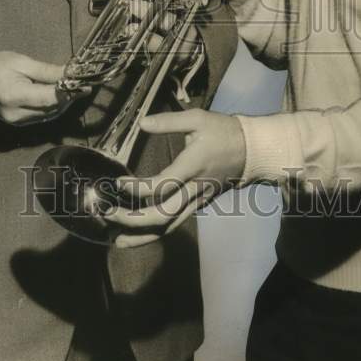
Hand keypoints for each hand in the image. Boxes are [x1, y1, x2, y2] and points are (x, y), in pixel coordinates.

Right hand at [0, 49, 89, 125]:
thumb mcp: (21, 62)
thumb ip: (46, 71)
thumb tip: (69, 74)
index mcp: (13, 95)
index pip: (49, 98)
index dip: (69, 92)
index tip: (84, 84)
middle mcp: (15, 114)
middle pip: (52, 109)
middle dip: (69, 98)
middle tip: (82, 84)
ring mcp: (15, 122)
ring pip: (49, 115)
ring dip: (63, 103)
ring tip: (73, 88)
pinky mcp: (16, 124)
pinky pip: (41, 117)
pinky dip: (53, 107)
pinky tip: (58, 96)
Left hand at [102, 108, 245, 247]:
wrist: (252, 151)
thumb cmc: (223, 132)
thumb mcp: (197, 118)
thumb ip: (168, 121)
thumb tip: (141, 123)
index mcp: (192, 167)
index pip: (161, 187)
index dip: (137, 189)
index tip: (118, 183)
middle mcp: (194, 190)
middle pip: (162, 216)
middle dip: (132, 221)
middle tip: (108, 215)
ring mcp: (197, 201)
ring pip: (169, 227)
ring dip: (142, 237)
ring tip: (117, 241)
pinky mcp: (199, 205)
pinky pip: (175, 224)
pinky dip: (156, 232)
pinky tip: (139, 234)